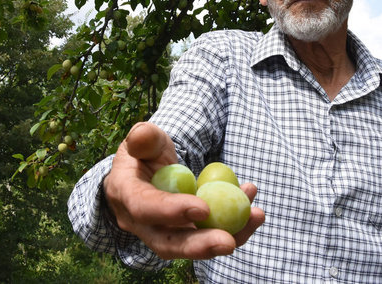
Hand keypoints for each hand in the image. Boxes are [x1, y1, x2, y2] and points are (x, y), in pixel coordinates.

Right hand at [102, 122, 264, 259]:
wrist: (149, 171)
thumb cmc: (145, 151)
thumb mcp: (144, 138)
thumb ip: (144, 136)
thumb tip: (142, 136)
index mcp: (125, 194)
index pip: (144, 208)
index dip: (170, 210)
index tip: (202, 208)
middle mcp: (140, 223)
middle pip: (167, 243)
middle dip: (199, 245)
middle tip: (229, 241)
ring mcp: (163, 233)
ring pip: (193, 244)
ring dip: (228, 235)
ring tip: (256, 216)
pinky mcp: (186, 234)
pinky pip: (210, 234)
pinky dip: (235, 225)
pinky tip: (255, 209)